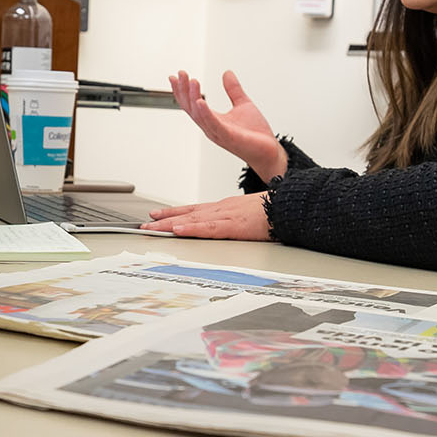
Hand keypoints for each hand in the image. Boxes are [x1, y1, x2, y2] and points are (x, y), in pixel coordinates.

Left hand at [142, 193, 271, 239]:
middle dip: (165, 219)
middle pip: (188, 214)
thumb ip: (239, 220)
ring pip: (193, 220)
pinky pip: (209, 228)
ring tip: (152, 227)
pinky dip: (192, 228)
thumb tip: (233, 227)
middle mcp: (222, 209)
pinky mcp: (234, 226)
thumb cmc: (276, 210)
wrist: (291, 206)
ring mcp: (226, 216)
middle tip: (146, 224)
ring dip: (171, 224)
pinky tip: (178, 229)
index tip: (158, 215)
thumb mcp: (252, 214)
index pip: (195, 210)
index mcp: (226, 208)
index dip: (175, 212)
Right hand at [169, 70, 287, 180]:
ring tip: (192, 81)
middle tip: (181, 74)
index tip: (178, 75)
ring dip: (193, 97)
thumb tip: (227, 73)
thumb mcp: (243, 104)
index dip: (183, 90)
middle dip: (184, 90)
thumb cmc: (255, 133)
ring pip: (199, 115)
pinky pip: (213, 124)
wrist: (269, 151)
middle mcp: (211, 127)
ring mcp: (218, 133)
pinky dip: (205, 113)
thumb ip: (233, 89)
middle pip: (191, 108)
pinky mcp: (229, 137)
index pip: (192, 104)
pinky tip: (200, 102)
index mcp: (213, 120)